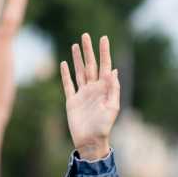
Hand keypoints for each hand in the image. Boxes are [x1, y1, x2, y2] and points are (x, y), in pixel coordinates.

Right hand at [60, 33, 120, 160]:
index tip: (103, 38)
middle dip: (88, 50)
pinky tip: (64, 64)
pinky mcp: (72, 101)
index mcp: (104, 88)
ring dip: (77, 59)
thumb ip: (113, 89)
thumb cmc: (104, 126)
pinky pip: (68, 84)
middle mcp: (93, 88)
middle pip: (90, 65)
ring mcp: (82, 94)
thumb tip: (113, 71)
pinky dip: (65, 74)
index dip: (104, 52)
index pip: (104, 65)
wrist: (90, 141)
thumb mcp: (112, 107)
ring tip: (75, 45)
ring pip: (79, 71)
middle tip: (86, 35)